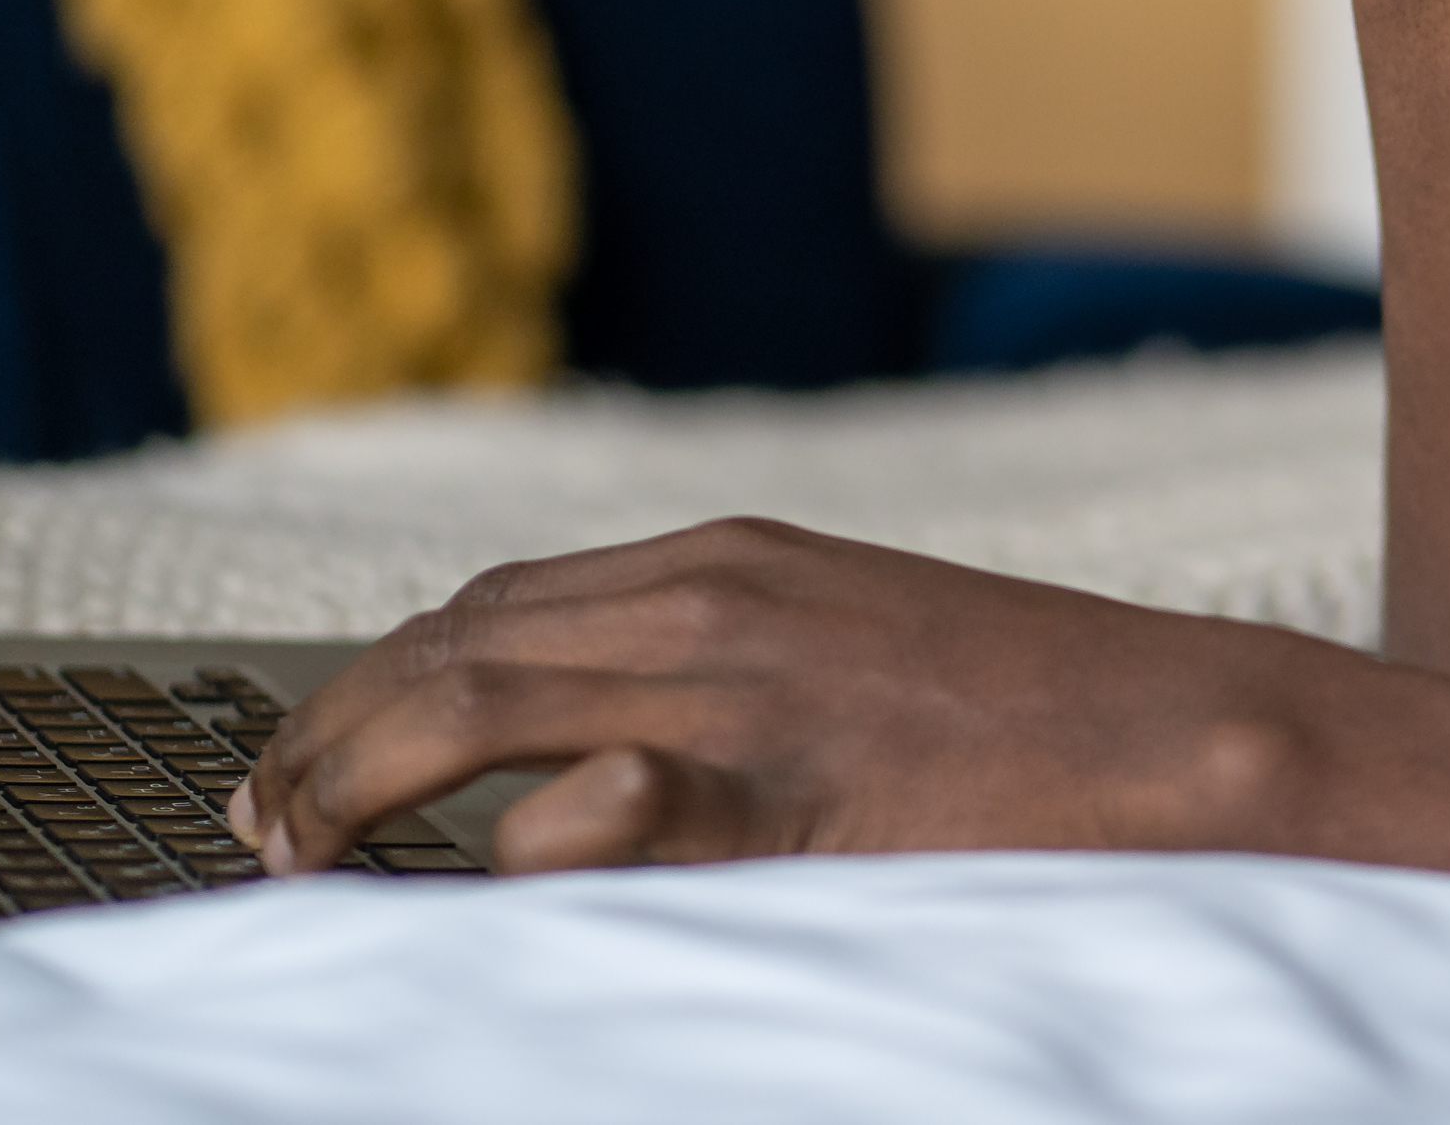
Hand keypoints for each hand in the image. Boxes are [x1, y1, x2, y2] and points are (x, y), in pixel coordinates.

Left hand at [229, 518, 1344, 874]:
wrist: (1193, 730)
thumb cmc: (1029, 723)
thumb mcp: (844, 664)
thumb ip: (709, 694)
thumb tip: (566, 786)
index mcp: (730, 561)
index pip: (492, 607)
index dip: (373, 685)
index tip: (300, 762)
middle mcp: (721, 593)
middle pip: (459, 642)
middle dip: (331, 732)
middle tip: (256, 825)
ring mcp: (759, 680)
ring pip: (495, 698)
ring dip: (370, 779)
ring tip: (301, 857)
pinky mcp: (803, 776)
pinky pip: (620, 800)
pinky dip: (529, 840)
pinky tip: (478, 889)